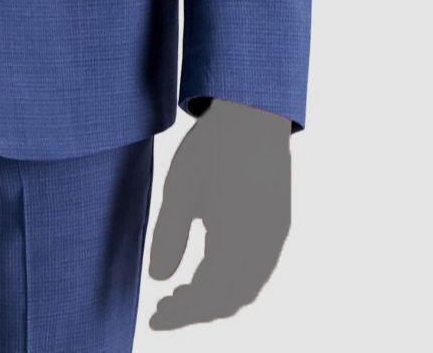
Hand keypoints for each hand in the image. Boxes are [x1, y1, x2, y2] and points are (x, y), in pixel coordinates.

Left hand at [148, 97, 291, 328]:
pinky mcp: (278, 223)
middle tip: (164, 307)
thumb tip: (158, 281)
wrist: (253, 112)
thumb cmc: (213, 148)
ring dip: (215, 298)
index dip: (181, 316)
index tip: (154, 320)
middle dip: (197, 310)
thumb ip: (168, 237)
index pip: (209, 298)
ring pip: (247, 287)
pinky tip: (210, 269)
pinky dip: (232, 281)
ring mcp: (275, 236)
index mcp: (238, 243)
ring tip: (182, 292)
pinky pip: (258, 269)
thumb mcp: (179, 189)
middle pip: (231, 300)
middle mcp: (263, 247)